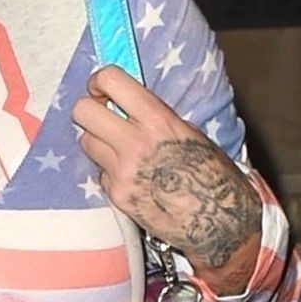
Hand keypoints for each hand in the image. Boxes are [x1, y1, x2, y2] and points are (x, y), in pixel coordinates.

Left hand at [72, 65, 259, 286]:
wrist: (218, 220)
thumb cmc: (212, 173)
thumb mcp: (188, 132)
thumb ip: (154, 117)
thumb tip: (126, 104)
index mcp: (157, 121)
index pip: (111, 81)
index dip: (99, 81)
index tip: (101, 88)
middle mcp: (134, 144)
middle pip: (82, 112)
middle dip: (89, 111)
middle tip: (102, 117)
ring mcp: (121, 173)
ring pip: (85, 142)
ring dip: (98, 142)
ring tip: (119, 149)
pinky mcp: (116, 196)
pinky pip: (99, 172)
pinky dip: (110, 171)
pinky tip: (132, 176)